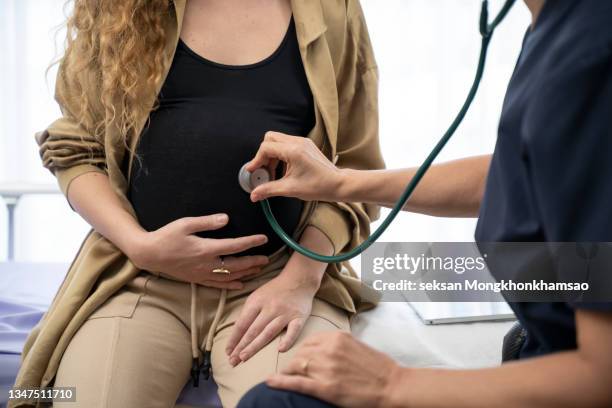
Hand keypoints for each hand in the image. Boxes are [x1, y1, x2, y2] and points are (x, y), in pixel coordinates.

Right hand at [128, 213, 268, 288]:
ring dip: (246, 273)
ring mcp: (202, 274)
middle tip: (267, 259)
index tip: (263, 239)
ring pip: (229, 276)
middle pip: (236, 265)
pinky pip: (218, 284)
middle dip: (253, 262)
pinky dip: (231, 285)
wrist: (149, 254)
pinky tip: (241, 284)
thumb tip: (226, 219)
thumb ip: (207, 222)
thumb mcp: (185, 224)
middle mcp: (206, 264)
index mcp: (205, 249)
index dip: (251, 242)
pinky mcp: (197, 279)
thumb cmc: (166, 236)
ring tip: (258, 269)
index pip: (234, 246)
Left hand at [225, 271, 318, 364]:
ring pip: (268, 332)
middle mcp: (270, 308)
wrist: (299, 278)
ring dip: (255, 346)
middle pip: (253, 330)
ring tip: (244, 358)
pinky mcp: (299, 317)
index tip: (227, 351)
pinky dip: (288, 340)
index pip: (242, 323)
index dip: (234, 338)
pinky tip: (280, 350)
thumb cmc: (275, 290)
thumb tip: (237, 333)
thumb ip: (248, 312)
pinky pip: (293, 330)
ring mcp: (285, 313)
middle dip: (241, 346)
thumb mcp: (257, 296)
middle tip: (233, 361)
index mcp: (257, 302)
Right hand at [246, 131, 343, 201]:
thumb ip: (269, 189)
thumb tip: (253, 195)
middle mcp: (297, 142)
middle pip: (270, 139)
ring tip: (274, 173)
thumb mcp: (290, 189)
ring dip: (272, 156)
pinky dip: (280, 155)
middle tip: (264, 171)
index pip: (266, 148)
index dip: (256, 160)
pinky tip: (283, 170)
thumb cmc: (318, 186)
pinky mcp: (306, 145)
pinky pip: (286, 144)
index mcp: (293, 150)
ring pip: (278, 141)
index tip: (253, 172)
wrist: (338, 184)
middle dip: (263, 155)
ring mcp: (302, 142)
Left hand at [267, 332, 401, 407]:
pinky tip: (270, 382)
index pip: (309, 342)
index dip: (303, 352)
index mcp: (336, 337)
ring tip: (286, 379)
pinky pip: (297, 383)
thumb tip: (320, 349)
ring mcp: (326, 368)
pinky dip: (281, 382)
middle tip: (297, 372)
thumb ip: (336, 345)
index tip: (302, 360)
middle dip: (296, 363)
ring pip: (296, 367)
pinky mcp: (325, 387)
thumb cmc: (377, 367)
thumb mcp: (355, 345)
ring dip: (290, 373)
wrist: (391, 385)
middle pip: (300, 354)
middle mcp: (329, 350)